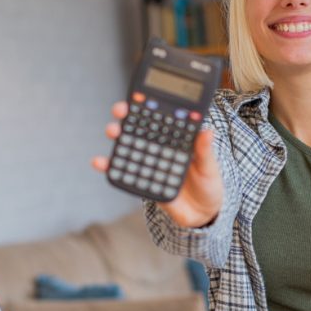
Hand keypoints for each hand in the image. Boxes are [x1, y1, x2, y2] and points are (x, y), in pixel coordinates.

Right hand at [92, 101, 223, 227]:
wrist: (202, 214)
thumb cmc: (208, 185)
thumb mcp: (210, 167)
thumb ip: (204, 151)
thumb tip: (207, 131)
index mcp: (177, 139)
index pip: (160, 117)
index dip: (149, 106)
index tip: (140, 97)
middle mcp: (160, 147)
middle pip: (140, 127)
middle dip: (127, 116)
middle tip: (120, 111)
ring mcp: (149, 162)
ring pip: (129, 145)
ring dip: (117, 136)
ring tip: (111, 131)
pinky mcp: (142, 181)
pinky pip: (123, 171)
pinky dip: (109, 166)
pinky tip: (99, 162)